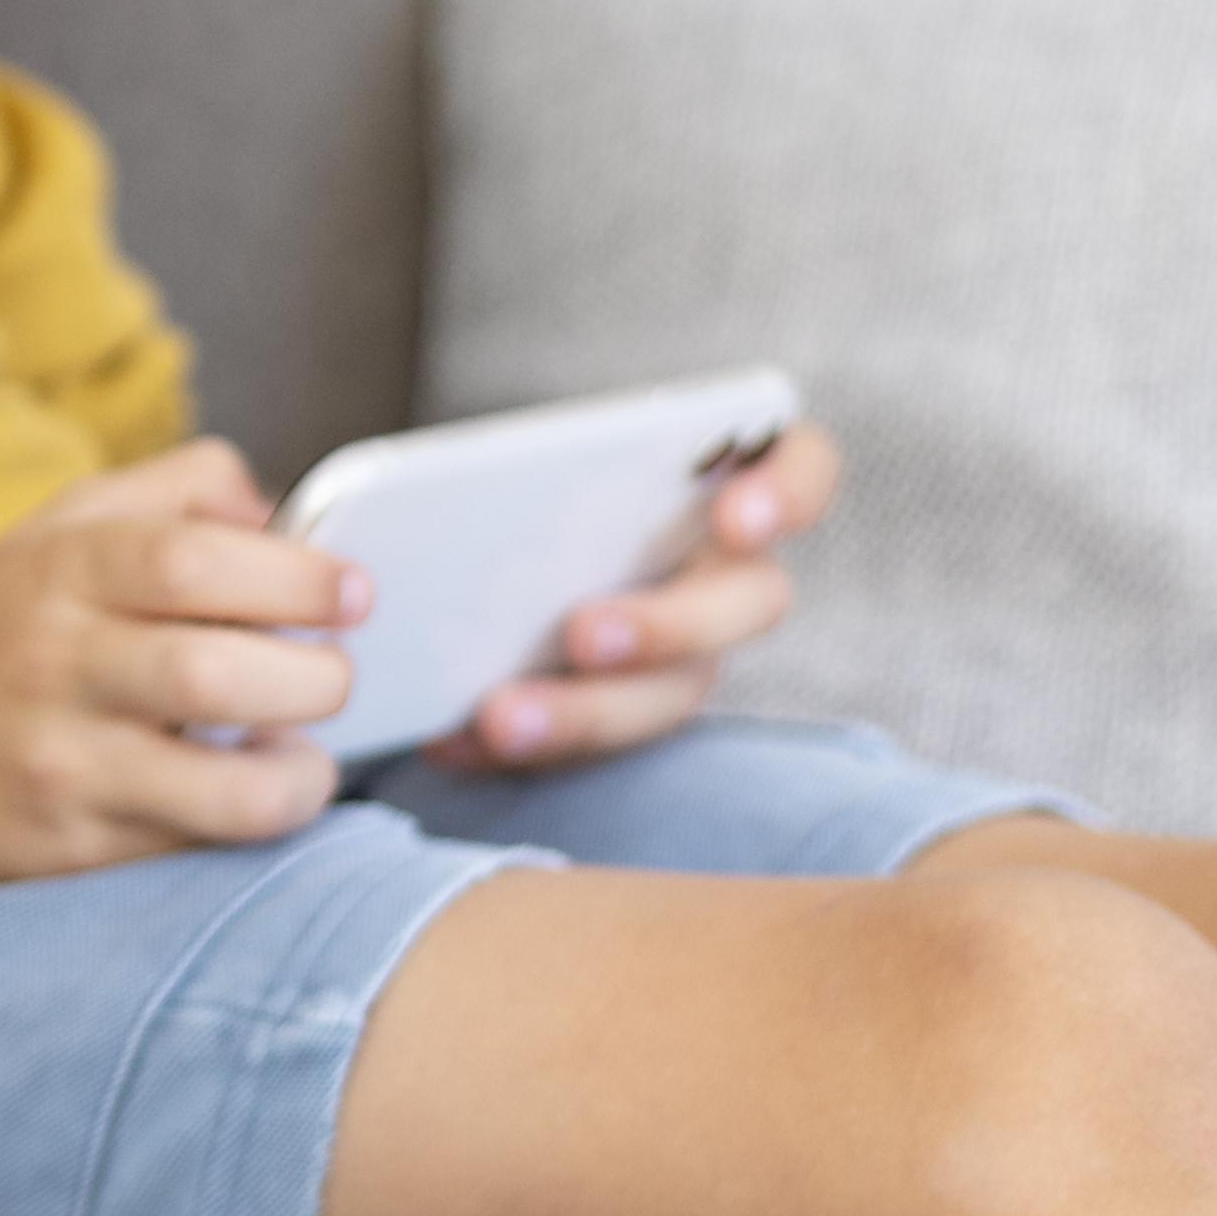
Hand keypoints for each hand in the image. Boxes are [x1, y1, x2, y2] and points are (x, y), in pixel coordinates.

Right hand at [0, 443, 360, 883]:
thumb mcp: (59, 525)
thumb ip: (178, 490)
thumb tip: (285, 513)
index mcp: (59, 571)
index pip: (194, 561)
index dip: (298, 576)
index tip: (352, 593)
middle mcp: (53, 666)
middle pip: (219, 676)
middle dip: (317, 679)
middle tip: (330, 675)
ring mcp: (58, 766)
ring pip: (228, 790)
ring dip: (301, 774)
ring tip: (301, 752)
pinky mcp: (67, 851)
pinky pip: (194, 850)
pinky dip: (247, 825)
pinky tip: (244, 793)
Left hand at [411, 420, 837, 771]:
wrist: (461, 550)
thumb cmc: (505, 484)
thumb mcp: (500, 469)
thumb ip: (498, 477)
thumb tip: (415, 539)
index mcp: (717, 483)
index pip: (802, 468)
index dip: (789, 491)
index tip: (737, 518)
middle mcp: (722, 574)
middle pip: (749, 603)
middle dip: (669, 623)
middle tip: (584, 634)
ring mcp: (683, 654)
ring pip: (671, 694)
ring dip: (588, 710)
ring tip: (500, 716)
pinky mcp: (621, 715)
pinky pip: (590, 747)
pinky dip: (522, 746)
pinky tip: (450, 742)